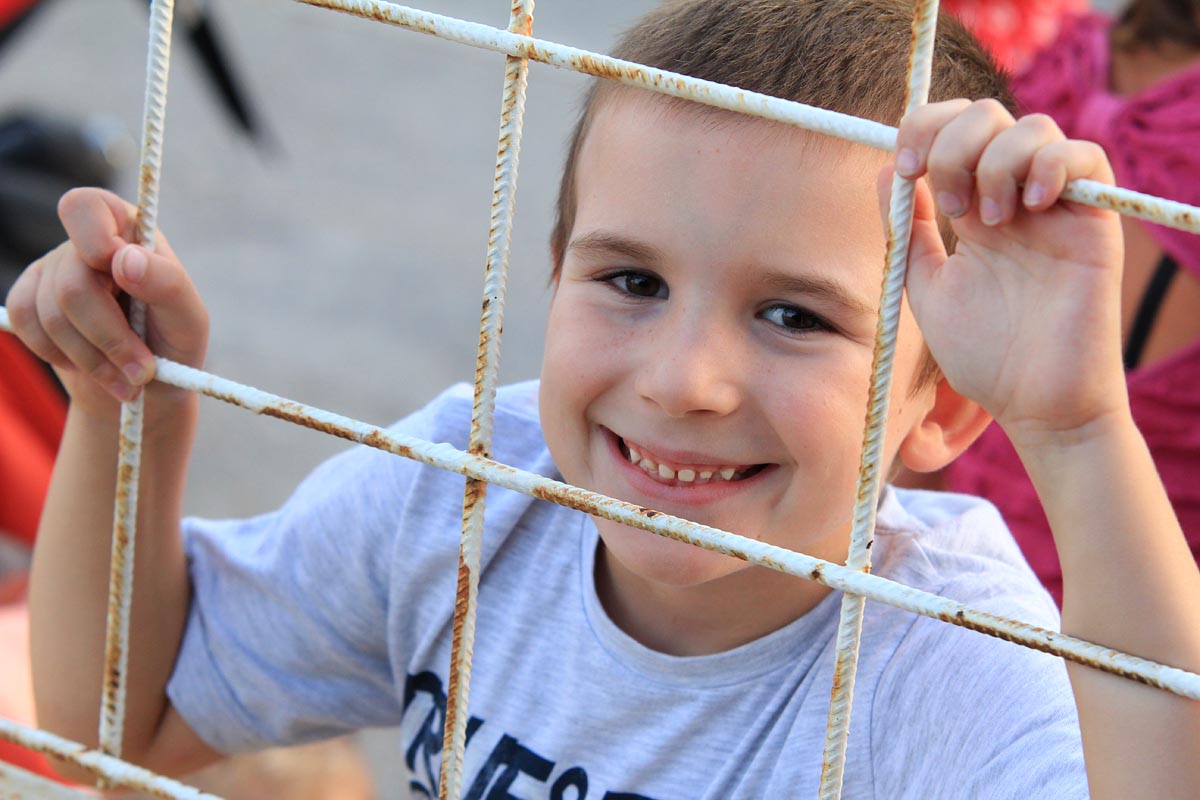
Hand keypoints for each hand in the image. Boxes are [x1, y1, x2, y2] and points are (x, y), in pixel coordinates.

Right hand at [5, 188, 207, 413]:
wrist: (146, 387)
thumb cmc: (173, 344)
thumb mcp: (188, 317)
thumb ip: (166, 282)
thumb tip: (123, 259)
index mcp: (127, 230)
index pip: (87, 207)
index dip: (95, 242)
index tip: (122, 277)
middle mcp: (84, 244)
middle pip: (72, 284)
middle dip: (109, 337)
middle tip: (141, 371)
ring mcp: (52, 271)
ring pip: (49, 314)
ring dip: (93, 359)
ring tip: (127, 380)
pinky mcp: (28, 299)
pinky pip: (26, 325)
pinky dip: (62, 357)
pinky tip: (91, 365)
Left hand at [889, 99, 1126, 447]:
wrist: (1034, 403)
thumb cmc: (984, 355)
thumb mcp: (926, 286)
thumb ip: (908, 232)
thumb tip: (882, 173)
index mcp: (972, 209)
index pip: (951, 131)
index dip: (923, 130)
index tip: (903, 169)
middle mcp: (1013, 197)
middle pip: (987, 114)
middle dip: (953, 144)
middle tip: (949, 204)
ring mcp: (1054, 205)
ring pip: (1033, 126)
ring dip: (996, 162)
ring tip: (992, 222)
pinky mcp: (1095, 221)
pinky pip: (1085, 156)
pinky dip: (1052, 165)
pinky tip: (1029, 207)